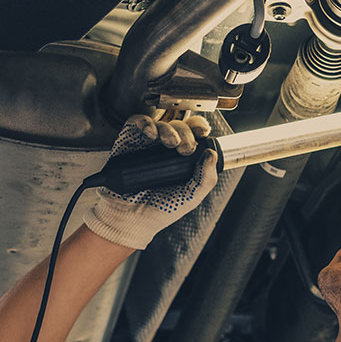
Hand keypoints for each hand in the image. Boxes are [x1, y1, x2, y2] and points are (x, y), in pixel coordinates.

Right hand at [83, 113, 217, 248]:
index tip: (203, 132)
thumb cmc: (159, 210)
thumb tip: (211, 154)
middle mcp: (165, 149)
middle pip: (180, 126)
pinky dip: (145, 123)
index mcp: (182, 159)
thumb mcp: (191, 198)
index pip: (194, 134)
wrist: (131, 218)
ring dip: (168, 129)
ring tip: (169, 143)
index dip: (199, 128)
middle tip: (184, 148)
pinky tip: (150, 134)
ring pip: (161, 122)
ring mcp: (147, 144)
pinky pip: (136, 123)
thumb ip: (206, 179)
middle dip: (186, 133)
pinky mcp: (129, 142)